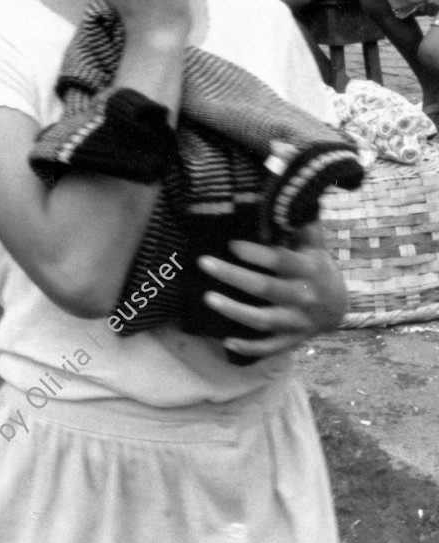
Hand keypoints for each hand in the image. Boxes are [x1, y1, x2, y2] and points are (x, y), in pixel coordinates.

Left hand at [198, 226, 348, 357]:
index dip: (256, 254)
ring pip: (263, 319)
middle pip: (265, 288)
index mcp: (308, 269)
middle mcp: (303, 296)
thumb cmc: (316, 267)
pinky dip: (249, 348)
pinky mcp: (291, 340)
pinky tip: (226, 341)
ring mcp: (297, 322)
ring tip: (208, 298)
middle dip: (233, 276)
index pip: (281, 261)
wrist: (339, 307)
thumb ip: (299, 224)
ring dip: (235, 311)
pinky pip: (269, 347)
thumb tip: (286, 195)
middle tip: (203, 262)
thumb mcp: (313, 245)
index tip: (231, 245)